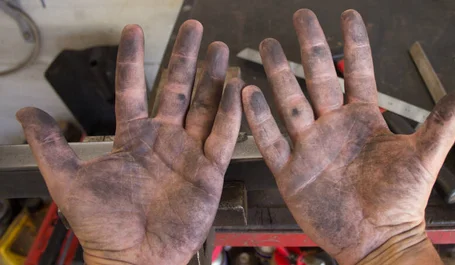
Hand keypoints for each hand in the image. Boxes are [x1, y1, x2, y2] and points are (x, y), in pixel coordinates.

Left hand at [17, 21, 242, 263]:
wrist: (135, 259)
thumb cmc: (103, 226)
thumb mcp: (69, 182)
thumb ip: (51, 146)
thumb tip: (27, 113)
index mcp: (134, 138)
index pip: (133, 88)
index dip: (134, 59)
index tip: (135, 30)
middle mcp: (165, 140)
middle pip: (177, 89)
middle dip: (187, 58)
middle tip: (196, 30)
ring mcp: (189, 153)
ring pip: (204, 106)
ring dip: (213, 79)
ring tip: (220, 51)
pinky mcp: (209, 171)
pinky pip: (222, 136)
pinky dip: (231, 112)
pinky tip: (237, 88)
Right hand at [242, 9, 454, 264]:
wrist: (378, 240)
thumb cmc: (402, 201)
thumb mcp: (425, 155)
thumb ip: (443, 119)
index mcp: (364, 118)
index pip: (357, 71)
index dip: (353, 43)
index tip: (348, 15)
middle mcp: (334, 126)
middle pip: (318, 77)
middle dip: (309, 46)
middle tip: (301, 16)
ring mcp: (310, 146)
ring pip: (290, 101)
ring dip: (279, 74)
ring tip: (267, 46)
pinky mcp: (291, 171)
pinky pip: (271, 140)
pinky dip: (259, 118)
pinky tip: (248, 93)